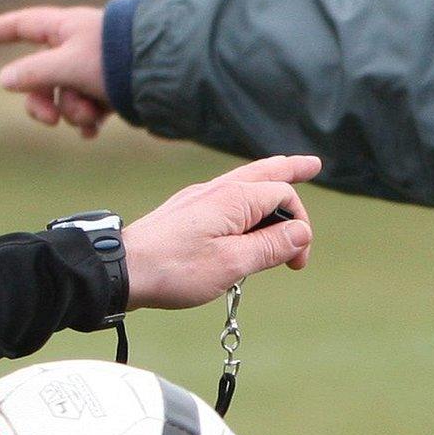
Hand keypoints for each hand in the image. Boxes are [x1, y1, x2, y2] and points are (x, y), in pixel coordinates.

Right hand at [0, 5, 110, 136]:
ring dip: (71, 112)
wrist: (164, 71)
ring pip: (64, 97)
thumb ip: (34, 73)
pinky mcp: (111, 90)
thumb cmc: (116, 58)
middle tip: (48, 119)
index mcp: (64, 28)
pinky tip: (93, 130)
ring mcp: (93, 70)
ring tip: (91, 116)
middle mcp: (76, 47)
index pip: (20, 26)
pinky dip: (87, 120)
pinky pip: (86, 108)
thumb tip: (5, 79)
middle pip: (39, 77)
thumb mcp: (67, 64)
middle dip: (41, 102)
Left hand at [124, 156, 320, 309]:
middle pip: (264, 172)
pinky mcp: (186, 210)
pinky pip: (227, 193)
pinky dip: (247, 194)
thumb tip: (301, 232)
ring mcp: (199, 198)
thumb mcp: (232, 264)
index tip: (296, 261)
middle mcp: (218, 189)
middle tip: (312, 165)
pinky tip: (246, 205)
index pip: (283, 197)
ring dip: (269, 181)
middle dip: (290, 170)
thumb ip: (270, 246)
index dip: (299, 226)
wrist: (121, 269)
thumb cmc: (175, 269)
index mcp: (234, 198)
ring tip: (284, 173)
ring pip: (244, 180)